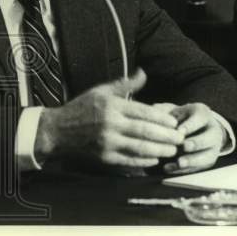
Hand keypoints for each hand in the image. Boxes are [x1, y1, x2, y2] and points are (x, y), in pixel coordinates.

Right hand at [34, 68, 185, 169]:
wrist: (55, 131)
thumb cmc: (81, 108)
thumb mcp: (101, 91)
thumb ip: (125, 84)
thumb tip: (144, 73)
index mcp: (112, 106)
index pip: (144, 112)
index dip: (162, 118)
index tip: (175, 122)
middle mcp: (111, 124)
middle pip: (145, 131)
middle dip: (166, 136)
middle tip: (181, 139)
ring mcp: (107, 143)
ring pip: (139, 148)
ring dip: (159, 150)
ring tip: (172, 151)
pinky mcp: (103, 158)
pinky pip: (127, 161)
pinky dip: (143, 162)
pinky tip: (154, 160)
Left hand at [162, 103, 229, 174]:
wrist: (193, 130)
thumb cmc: (180, 119)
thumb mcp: (175, 111)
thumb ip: (164, 110)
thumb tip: (153, 109)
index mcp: (203, 114)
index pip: (201, 118)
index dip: (191, 125)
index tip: (179, 131)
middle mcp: (213, 130)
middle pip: (210, 137)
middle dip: (197, 142)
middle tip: (185, 146)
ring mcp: (212, 147)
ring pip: (208, 156)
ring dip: (193, 160)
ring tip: (180, 162)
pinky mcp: (207, 161)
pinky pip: (198, 168)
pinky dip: (185, 170)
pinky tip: (171, 168)